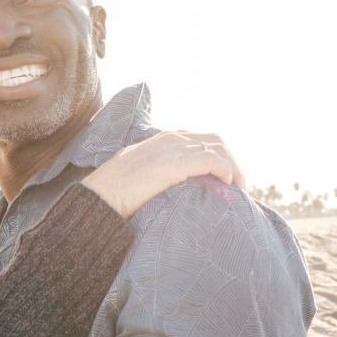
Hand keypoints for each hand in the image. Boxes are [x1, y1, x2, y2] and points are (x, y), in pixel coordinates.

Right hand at [81, 130, 245, 219]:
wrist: (97, 198)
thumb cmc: (110, 193)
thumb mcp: (133, 172)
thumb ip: (152, 169)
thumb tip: (165, 183)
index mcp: (160, 139)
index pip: (199, 137)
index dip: (217, 153)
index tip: (225, 175)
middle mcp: (169, 139)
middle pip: (214, 138)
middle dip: (231, 158)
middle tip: (238, 184)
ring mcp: (171, 149)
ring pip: (218, 147)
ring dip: (234, 167)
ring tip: (239, 188)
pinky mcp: (174, 164)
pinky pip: (212, 160)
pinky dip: (226, 170)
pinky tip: (228, 185)